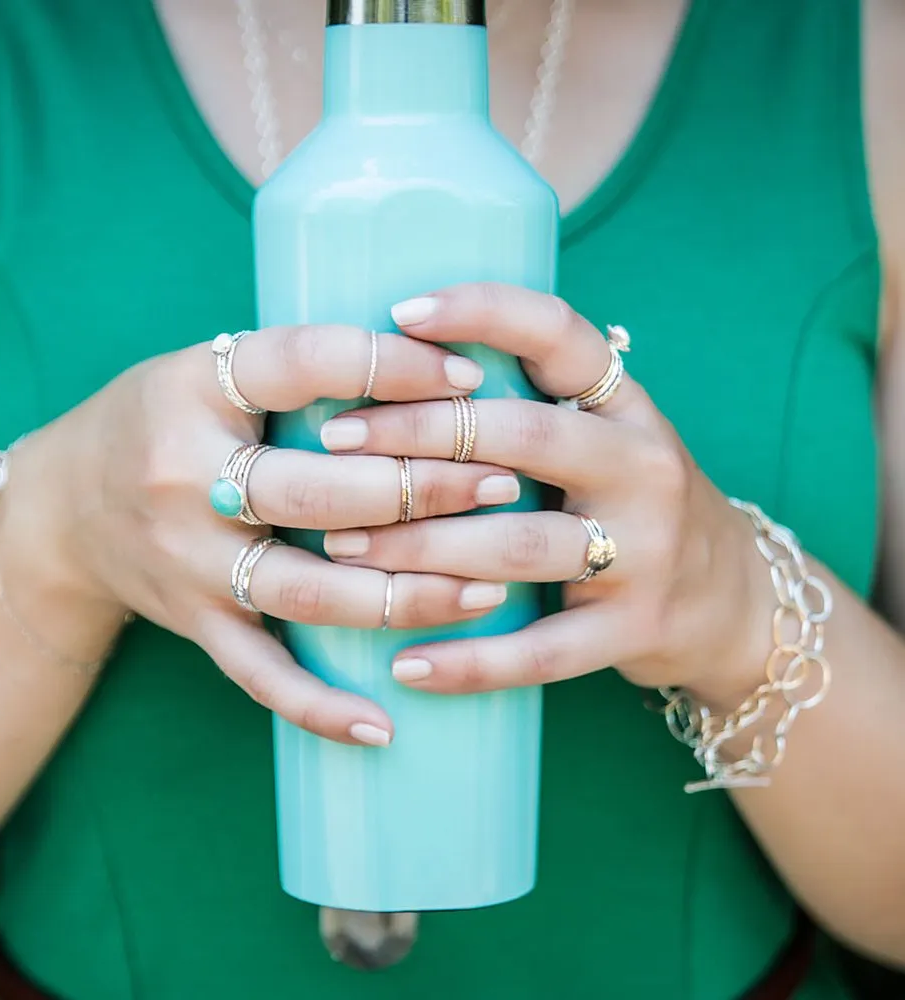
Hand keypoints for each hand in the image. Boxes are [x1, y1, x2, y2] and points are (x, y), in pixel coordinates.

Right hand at [55, 323, 521, 743]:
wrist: (58, 512)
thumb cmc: (159, 422)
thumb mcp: (206, 369)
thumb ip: (298, 367)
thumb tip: (431, 364)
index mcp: (195, 389)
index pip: (306, 364)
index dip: (395, 367)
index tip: (472, 377)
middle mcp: (185, 478)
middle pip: (322, 492)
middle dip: (425, 490)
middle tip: (505, 484)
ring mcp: (187, 563)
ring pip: (309, 591)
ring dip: (405, 596)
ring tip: (488, 591)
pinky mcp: (193, 624)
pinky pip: (259, 675)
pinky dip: (319, 706)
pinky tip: (384, 726)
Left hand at [319, 284, 770, 705]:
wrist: (734, 602)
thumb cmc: (630, 507)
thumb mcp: (604, 440)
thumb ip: (529, 411)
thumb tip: (393, 379)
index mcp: (625, 406)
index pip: (559, 333)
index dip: (483, 310)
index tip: (400, 313)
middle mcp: (643, 465)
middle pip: (522, 435)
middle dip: (417, 433)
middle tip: (332, 439)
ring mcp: (647, 550)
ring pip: (519, 545)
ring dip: (420, 547)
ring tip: (341, 547)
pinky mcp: (637, 629)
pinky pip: (541, 653)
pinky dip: (469, 662)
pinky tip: (405, 664)